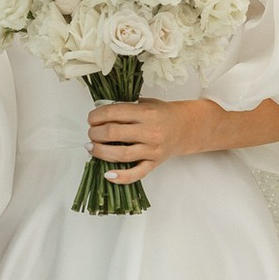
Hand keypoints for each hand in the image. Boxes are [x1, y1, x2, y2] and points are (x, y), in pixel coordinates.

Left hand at [87, 97, 215, 183]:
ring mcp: (152, 149)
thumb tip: (99, 111)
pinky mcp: (154, 163)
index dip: (96, 116)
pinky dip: (121, 176)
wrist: (187, 127)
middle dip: (95, 133)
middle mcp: (149, 131)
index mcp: (146, 113)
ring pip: (120, 154)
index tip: (91, 119)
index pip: (113, 113)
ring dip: (100, 151)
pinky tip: (107, 174)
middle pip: (113, 133)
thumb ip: (125, 106)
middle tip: (91, 133)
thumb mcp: (146, 103)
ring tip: (91, 147)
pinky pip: (136, 173)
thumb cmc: (163, 114)